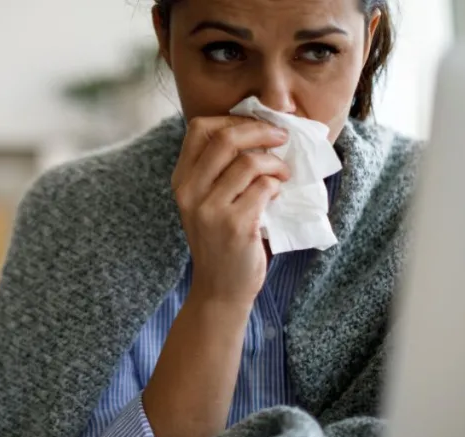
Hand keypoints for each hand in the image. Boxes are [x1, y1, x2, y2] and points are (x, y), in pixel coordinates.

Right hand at [171, 117, 289, 307]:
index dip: (232, 119)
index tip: (255, 126)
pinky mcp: (235, 225)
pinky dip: (277, 187)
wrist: (221, 288)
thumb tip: (259, 129)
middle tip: (281, 137)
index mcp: (182, 181)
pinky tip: (277, 196)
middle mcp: (190, 192)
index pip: (198, 128)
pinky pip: (264, 188)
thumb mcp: (207, 202)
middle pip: (225, 138)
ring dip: (275, 164)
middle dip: (261, 131)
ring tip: (283, 175)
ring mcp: (210, 210)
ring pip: (249, 162)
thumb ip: (219, 170)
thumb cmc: (222, 241)